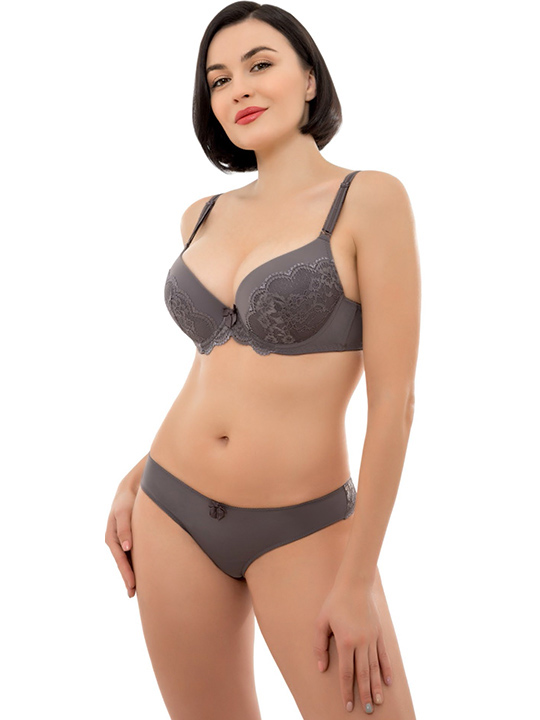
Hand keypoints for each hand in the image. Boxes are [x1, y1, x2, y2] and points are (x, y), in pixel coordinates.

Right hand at [105, 481, 137, 597]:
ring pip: (127, 560)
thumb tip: (126, 548)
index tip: (132, 585)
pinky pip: (133, 554)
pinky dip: (136, 563)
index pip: (120, 560)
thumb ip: (125, 529)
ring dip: (132, 573)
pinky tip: (143, 571)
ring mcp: (123, 541)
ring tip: (138, 589)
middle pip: (123, 563)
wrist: (130, 489)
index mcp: (111, 538)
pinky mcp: (130, 538)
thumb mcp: (124, 512)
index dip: (127, 573)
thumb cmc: (126, 501)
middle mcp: (116, 542)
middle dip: (128, 579)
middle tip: (134, 594)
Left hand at [313, 581, 392, 713]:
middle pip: (363, 674)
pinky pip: (383, 655)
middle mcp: (361, 642)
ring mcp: (372, 638)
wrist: (354, 585)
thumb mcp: (321, 622)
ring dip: (376, 686)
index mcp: (345, 641)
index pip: (346, 672)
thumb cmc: (335, 603)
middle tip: (367, 711)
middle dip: (364, 694)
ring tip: (378, 701)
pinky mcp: (379, 633)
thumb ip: (320, 646)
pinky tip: (388, 681)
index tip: (347, 705)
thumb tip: (322, 668)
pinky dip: (386, 669)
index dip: (346, 690)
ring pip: (375, 667)